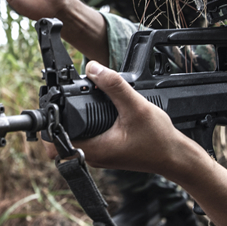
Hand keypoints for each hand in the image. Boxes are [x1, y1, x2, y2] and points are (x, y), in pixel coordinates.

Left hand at [57, 60, 193, 177]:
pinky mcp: (107, 151)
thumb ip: (114, 87)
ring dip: (74, 121)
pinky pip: (88, 138)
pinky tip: (96, 110)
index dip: (50, 123)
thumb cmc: (159, 140)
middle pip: (60, 139)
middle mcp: (93, 156)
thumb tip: (94, 68)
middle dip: (60, 118)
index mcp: (95, 150)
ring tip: (81, 101)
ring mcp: (100, 155)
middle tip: (65, 99)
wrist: (176, 157)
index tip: (54, 105)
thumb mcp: (136, 107)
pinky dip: (86, 124)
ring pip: (74, 138)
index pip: (55, 141)